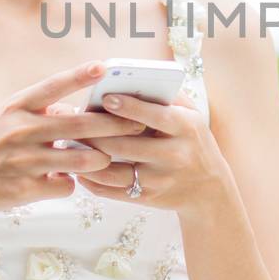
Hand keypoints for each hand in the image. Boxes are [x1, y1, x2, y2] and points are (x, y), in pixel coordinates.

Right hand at [0, 60, 146, 213]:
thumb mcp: (7, 119)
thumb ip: (40, 113)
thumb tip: (74, 112)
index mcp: (16, 107)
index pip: (53, 87)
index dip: (79, 76)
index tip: (104, 66)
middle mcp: (20, 130)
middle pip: (78, 126)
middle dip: (113, 125)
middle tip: (138, 123)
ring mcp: (24, 160)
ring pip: (79, 160)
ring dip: (98, 160)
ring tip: (106, 158)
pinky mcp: (26, 187)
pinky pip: (64, 185)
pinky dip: (68, 184)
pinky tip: (62, 181)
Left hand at [72, 88, 233, 219]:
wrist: (208, 188)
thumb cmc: (193, 141)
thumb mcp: (192, 115)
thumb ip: (168, 97)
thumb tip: (133, 81)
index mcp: (186, 128)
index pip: (156, 116)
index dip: (130, 107)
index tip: (106, 98)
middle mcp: (174, 155)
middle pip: (126, 145)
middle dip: (96, 134)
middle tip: (73, 122)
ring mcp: (160, 180)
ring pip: (114, 171)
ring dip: (87, 158)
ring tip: (70, 145)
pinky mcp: (148, 198)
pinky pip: (113, 191)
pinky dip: (92, 182)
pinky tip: (79, 170)